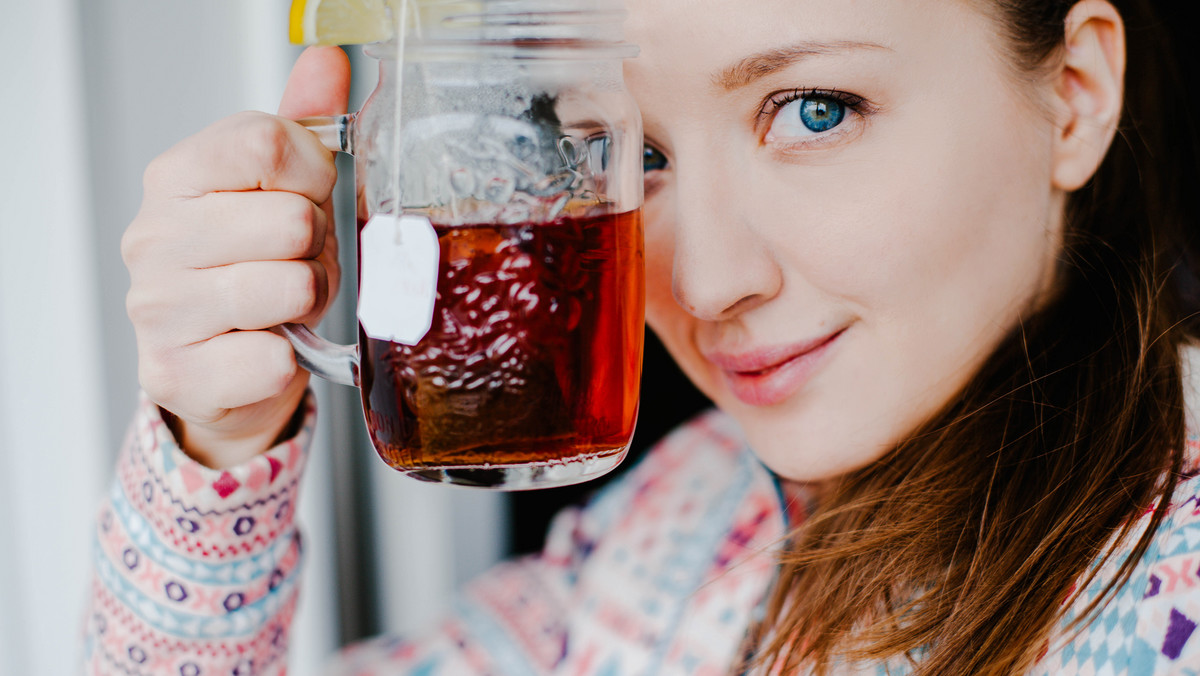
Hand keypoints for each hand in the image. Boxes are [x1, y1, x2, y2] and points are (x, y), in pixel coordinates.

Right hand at [122, 47, 351, 467]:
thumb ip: (304, 124)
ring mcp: (158, 308)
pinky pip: (274, 357)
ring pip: (292, 286)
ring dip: (309, 300)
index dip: (316, 175)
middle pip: (292, 219)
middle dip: (318, 248)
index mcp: (177, 177)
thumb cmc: (259, 268)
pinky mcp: (175, 373)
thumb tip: (328, 61)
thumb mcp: (284, 189)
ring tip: (286, 304)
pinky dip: (290, 358)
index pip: (268, 143)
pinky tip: (266, 347)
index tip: (310, 198)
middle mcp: (154, 237)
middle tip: (296, 263)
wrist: (225, 368)